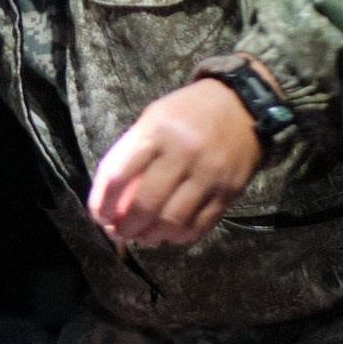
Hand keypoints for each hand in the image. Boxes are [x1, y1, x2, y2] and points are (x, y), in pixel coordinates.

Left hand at [88, 81, 261, 247]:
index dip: (102, 202)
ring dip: (153, 236)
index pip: (118, 175)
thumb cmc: (188, 113)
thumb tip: (106, 198)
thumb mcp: (153, 118)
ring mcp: (208, 174)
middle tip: (120, 233)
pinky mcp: (229, 191)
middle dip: (127, 227)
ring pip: (173, 221)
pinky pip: (200, 225)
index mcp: (157, 132)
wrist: (243, 106)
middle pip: (146, 205)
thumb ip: (130, 152)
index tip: (99, 216)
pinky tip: (171, 235)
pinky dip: (181, 236)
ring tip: (144, 237)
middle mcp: (183, 154)